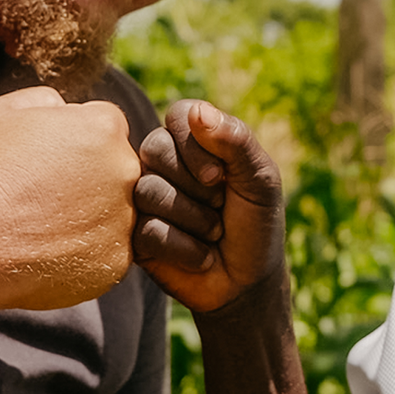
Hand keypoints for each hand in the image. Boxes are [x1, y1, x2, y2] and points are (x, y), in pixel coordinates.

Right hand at [0, 86, 139, 310]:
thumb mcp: (5, 111)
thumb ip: (47, 99)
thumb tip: (68, 108)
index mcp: (105, 127)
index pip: (107, 126)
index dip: (76, 141)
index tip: (49, 159)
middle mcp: (126, 170)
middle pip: (118, 168)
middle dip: (92, 176)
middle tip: (47, 194)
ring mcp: (125, 219)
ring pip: (117, 212)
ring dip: (92, 215)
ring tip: (44, 224)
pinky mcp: (117, 261)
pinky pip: (109, 251)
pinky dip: (86, 252)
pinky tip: (49, 250)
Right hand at [132, 100, 284, 312]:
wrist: (248, 282)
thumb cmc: (256, 223)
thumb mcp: (260, 179)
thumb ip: (235, 140)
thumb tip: (197, 111)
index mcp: (194, 141)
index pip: (178, 115)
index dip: (197, 146)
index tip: (221, 176)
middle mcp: (163, 164)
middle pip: (154, 149)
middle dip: (197, 186)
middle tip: (220, 205)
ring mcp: (144, 199)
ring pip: (149, 191)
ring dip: (195, 219)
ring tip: (214, 232)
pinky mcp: (134, 235)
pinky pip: (147, 231)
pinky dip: (185, 248)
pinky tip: (200, 256)